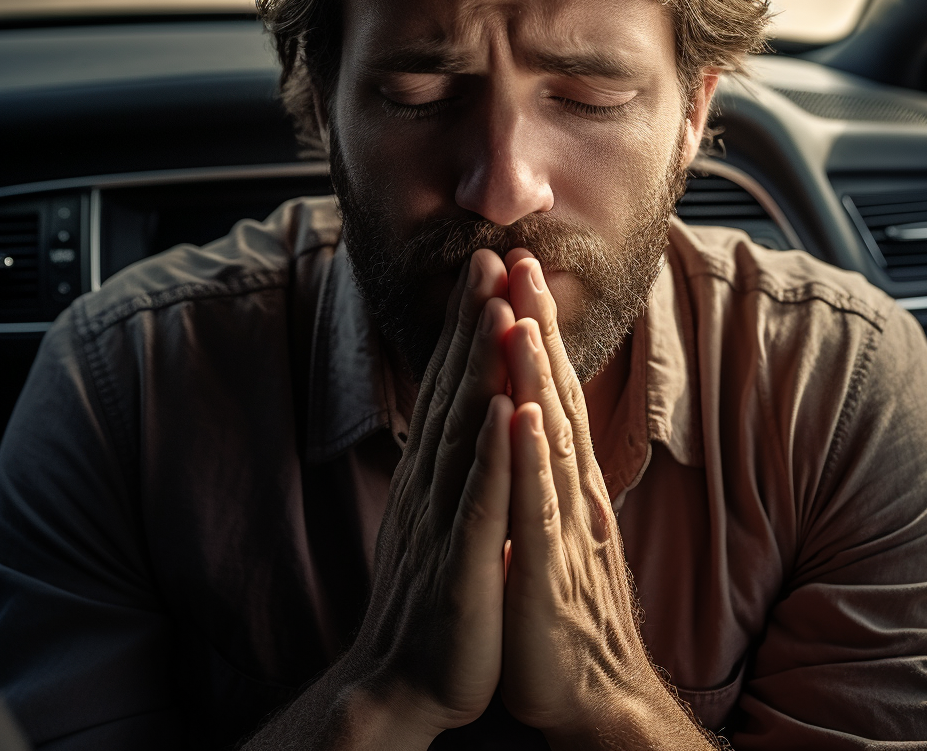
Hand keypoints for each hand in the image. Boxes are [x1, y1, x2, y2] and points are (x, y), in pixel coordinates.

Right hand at [342, 248, 516, 743]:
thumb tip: (473, 408)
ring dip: (481, 368)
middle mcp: (434, 483)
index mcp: (436, 471)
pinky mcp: (463, 567)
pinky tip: (511, 415)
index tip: (486, 267)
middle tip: (488, 257)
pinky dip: (496, 458)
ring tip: (498, 308)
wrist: (403, 682)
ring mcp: (445, 521)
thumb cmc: (435, 592)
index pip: (452, 383)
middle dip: (473, 322)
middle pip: (455, 390)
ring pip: (466, 432)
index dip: (467, 324)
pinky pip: (482, 505)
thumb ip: (456, 460)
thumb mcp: (443, 513)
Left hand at [499, 253, 708, 748]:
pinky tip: (521, 414)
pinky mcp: (549, 572)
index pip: (549, 390)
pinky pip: (539, 508)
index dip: (534, 331)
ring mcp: (565, 528)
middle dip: (536, 326)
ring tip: (521, 315)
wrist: (593, 694)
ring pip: (550, 439)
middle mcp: (571, 491)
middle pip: (555, 396)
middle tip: (519, 260)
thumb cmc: (564, 605)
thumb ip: (544, 472)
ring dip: (536, 376)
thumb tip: (530, 417)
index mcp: (564, 480)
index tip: (514, 273)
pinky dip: (530, 458)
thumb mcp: (552, 524)